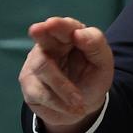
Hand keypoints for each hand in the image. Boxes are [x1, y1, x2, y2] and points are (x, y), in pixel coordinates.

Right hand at [19, 16, 113, 132]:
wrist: (83, 107)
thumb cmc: (93, 78)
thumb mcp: (103, 63)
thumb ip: (96, 45)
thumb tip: (79, 33)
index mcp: (70, 36)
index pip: (65, 26)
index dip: (58, 25)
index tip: (52, 23)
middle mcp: (50, 46)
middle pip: (43, 37)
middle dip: (41, 33)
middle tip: (37, 29)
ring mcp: (36, 63)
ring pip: (42, 68)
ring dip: (63, 88)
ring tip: (80, 103)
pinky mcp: (29, 84)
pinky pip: (40, 92)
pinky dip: (59, 102)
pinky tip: (72, 108)